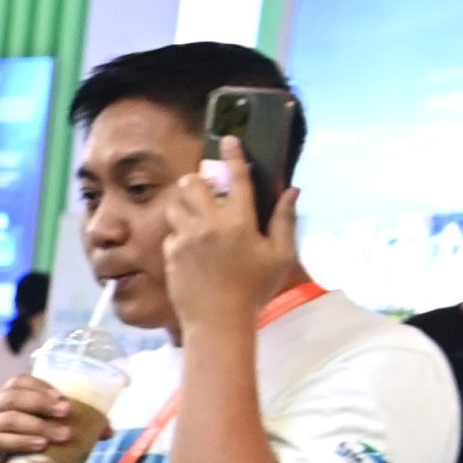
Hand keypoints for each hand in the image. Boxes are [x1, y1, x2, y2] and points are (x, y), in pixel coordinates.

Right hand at [0, 373, 77, 462]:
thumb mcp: (49, 436)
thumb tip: (108, 431)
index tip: (62, 396)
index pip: (19, 382)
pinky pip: (0, 442)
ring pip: (9, 419)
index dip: (40, 385)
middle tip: (66, 412)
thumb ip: (73, 428)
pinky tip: (40, 445)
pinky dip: (22, 442)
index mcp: (7, 399)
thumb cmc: (27, 451)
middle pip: (13, 397)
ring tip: (62, 435)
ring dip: (38, 425)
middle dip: (42, 402)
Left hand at [161, 141, 302, 343]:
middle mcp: (208, 226)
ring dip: (184, 202)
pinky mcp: (170, 256)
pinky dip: (179, 231)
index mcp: (239, 223)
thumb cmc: (254, 290)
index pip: (236, 178)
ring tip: (196, 210)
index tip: (228, 139)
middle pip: (192, 185)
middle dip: (197, 179)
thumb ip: (284, 220)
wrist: (218, 322)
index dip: (233, 155)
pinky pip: (170, 232)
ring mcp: (185, 241)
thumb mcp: (279, 255)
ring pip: (174, 205)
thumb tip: (292, 191)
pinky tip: (191, 242)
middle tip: (206, 185)